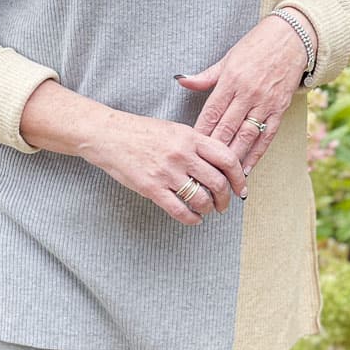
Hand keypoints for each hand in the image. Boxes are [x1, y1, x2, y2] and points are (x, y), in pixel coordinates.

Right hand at [82, 110, 247, 225]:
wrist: (109, 135)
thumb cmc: (141, 131)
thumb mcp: (174, 129)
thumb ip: (196, 144)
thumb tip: (219, 164)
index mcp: (190, 136)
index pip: (226, 158)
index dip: (238, 176)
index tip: (240, 187)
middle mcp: (182, 154)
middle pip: (217, 182)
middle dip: (225, 199)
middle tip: (224, 204)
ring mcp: (167, 172)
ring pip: (201, 199)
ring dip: (209, 209)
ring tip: (207, 210)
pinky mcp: (152, 188)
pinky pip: (180, 210)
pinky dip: (192, 219)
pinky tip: (193, 218)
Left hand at [175, 15, 309, 174]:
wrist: (292, 38)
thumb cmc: (256, 46)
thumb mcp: (227, 58)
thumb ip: (205, 76)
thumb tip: (180, 80)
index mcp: (231, 80)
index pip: (211, 112)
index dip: (200, 132)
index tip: (190, 148)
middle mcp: (247, 93)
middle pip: (227, 128)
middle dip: (213, 150)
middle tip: (202, 169)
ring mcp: (265, 102)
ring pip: (246, 136)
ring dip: (234, 157)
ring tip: (222, 177)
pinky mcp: (280, 108)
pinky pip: (267, 136)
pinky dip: (257, 154)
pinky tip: (247, 168)